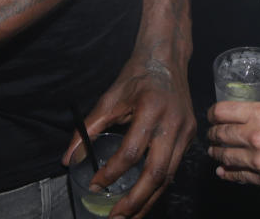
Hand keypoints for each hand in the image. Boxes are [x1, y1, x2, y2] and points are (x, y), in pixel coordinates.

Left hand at [63, 58, 195, 217]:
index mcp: (152, 109)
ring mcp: (186, 131)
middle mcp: (173, 123)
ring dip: (148, 201)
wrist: (168, 56)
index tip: (94, 185)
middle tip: (115, 218)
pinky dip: (159, 186)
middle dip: (135, 202)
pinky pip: (174, 167)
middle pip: (156, 174)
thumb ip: (88, 128)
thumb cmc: (137, 74)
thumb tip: (68, 159)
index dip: (111, 173)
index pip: (131, 152)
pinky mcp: (191, 135)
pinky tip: (144, 197)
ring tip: (129, 217)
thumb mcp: (110, 97)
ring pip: (169, 177)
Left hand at [207, 100, 259, 197]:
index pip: (224, 111)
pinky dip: (228, 174)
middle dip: (213, 134)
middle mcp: (255, 136)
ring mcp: (258, 160)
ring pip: (227, 156)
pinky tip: (223, 172)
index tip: (211, 115)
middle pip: (222, 134)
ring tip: (213, 152)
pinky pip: (240, 176)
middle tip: (210, 134)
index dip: (213, 113)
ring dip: (217, 153)